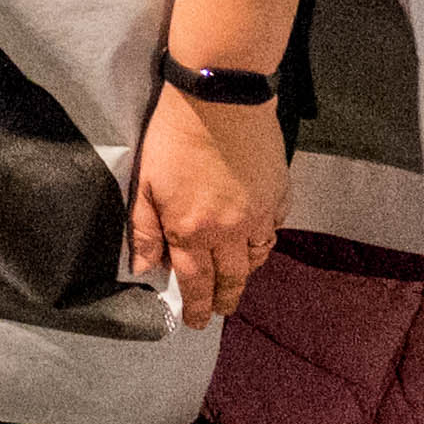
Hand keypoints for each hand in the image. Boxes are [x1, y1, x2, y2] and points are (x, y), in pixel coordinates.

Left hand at [130, 81, 284, 328]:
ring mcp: (259, 215)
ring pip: (256, 258)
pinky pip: (274, 231)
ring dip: (245, 273)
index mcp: (192, 231)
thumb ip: (145, 231)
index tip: (196, 323)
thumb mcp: (145, 184)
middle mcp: (230, 231)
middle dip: (223, 299)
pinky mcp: (279, 195)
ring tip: (236, 281)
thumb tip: (144, 269)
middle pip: (230, 277)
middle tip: (220, 312)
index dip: (195, 306)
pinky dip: (265, 243)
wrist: (220, 100)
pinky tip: (257, 243)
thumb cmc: (173, 138)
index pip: (194, 281)